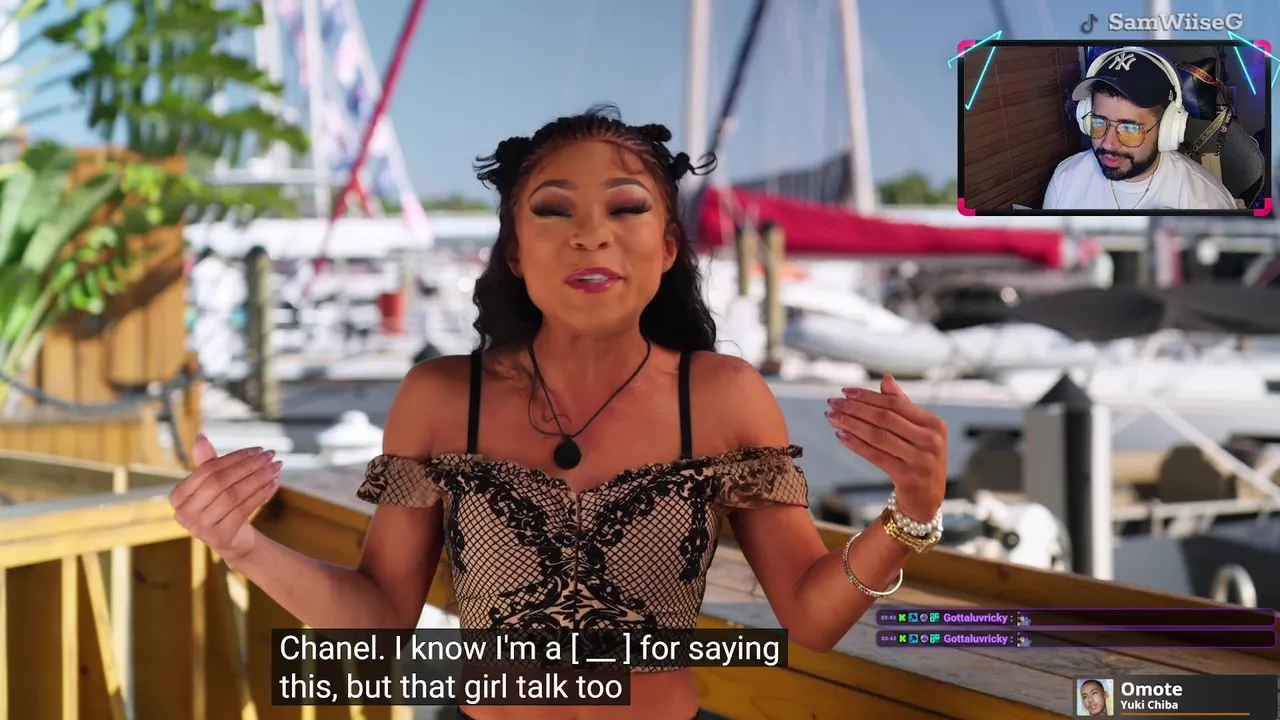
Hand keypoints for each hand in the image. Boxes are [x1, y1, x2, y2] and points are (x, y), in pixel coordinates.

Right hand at [169, 434, 281, 561]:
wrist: (234, 540)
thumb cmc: (222, 506)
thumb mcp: (214, 484)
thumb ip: (207, 463)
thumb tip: (200, 436)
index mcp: (177, 497)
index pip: (206, 470)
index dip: (233, 458)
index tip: (257, 449)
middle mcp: (183, 514)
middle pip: (219, 482)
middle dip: (248, 466)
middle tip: (270, 456)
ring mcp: (200, 528)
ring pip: (233, 496)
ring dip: (258, 478)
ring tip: (276, 467)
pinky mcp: (220, 537)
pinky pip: (243, 510)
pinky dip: (260, 495)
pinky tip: (274, 484)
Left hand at [824, 374, 946, 521]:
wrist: (926, 500)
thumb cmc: (918, 459)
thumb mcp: (917, 432)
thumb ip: (903, 406)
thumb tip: (886, 378)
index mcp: (934, 424)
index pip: (895, 403)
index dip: (868, 396)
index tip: (845, 391)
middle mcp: (931, 440)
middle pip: (885, 418)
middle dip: (855, 408)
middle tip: (832, 403)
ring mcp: (921, 460)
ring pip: (878, 436)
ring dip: (851, 424)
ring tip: (832, 417)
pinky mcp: (908, 477)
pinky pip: (876, 456)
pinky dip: (856, 444)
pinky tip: (841, 436)